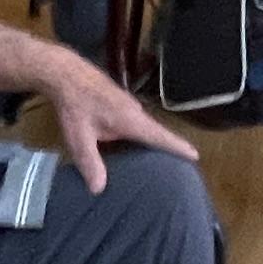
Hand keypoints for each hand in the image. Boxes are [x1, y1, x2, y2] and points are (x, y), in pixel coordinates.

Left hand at [29, 44, 198, 193]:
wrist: (66, 74)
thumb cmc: (74, 105)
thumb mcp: (79, 137)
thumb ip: (90, 162)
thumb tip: (99, 190)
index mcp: (131, 120)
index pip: (160, 136)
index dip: (178, 147)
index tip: (196, 156)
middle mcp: (135, 112)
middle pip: (156, 133)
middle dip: (168, 148)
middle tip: (179, 167)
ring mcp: (128, 105)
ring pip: (145, 128)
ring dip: (151, 142)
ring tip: (158, 161)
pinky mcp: (120, 103)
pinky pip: (135, 123)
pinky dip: (138, 135)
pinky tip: (130, 146)